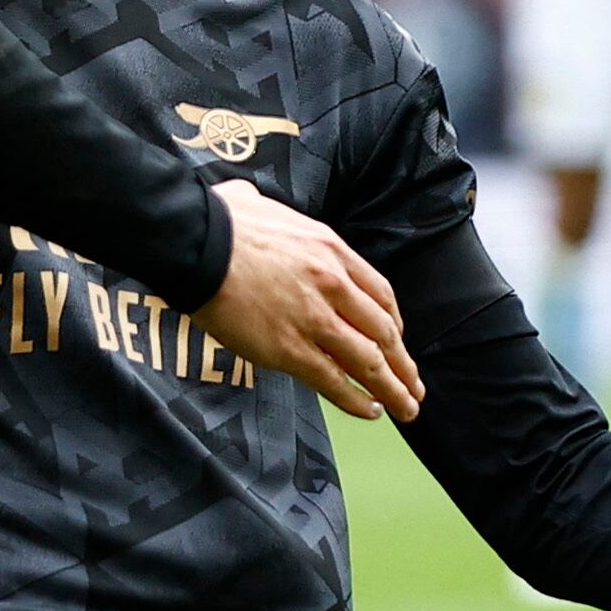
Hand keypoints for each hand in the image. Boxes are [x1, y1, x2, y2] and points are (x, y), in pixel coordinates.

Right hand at [193, 181, 423, 423]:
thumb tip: (245, 199)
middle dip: (403, 363)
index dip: (394, 323)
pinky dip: (357, 400)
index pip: (380, 293)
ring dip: (392, 388)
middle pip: (383, 331)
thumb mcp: (256, 204)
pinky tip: (371, 411)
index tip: (398, 339)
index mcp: (331, 250)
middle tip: (414, 385)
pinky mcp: (290, 349)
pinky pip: (334, 380)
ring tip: (406, 408)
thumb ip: (262, 210)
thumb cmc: (219, 222)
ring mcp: (314, 319)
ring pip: (368, 361)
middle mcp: (333, 285)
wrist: (196, 244)